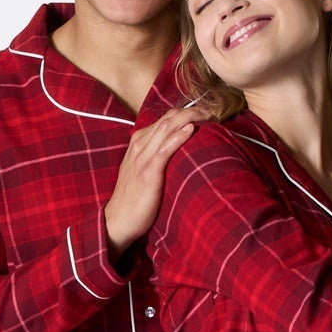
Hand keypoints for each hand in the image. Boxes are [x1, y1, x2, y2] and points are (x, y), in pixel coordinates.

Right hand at [104, 107, 207, 260]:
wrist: (119, 220)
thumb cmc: (134, 199)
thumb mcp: (142, 171)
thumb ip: (154, 157)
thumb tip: (176, 153)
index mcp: (138, 142)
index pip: (164, 118)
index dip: (185, 112)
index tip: (205, 114)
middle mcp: (139, 145)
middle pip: (167, 119)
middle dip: (192, 111)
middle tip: (212, 111)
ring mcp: (142, 158)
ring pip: (166, 128)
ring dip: (189, 118)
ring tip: (208, 116)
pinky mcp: (147, 172)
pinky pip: (164, 149)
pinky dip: (178, 137)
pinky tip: (191, 130)